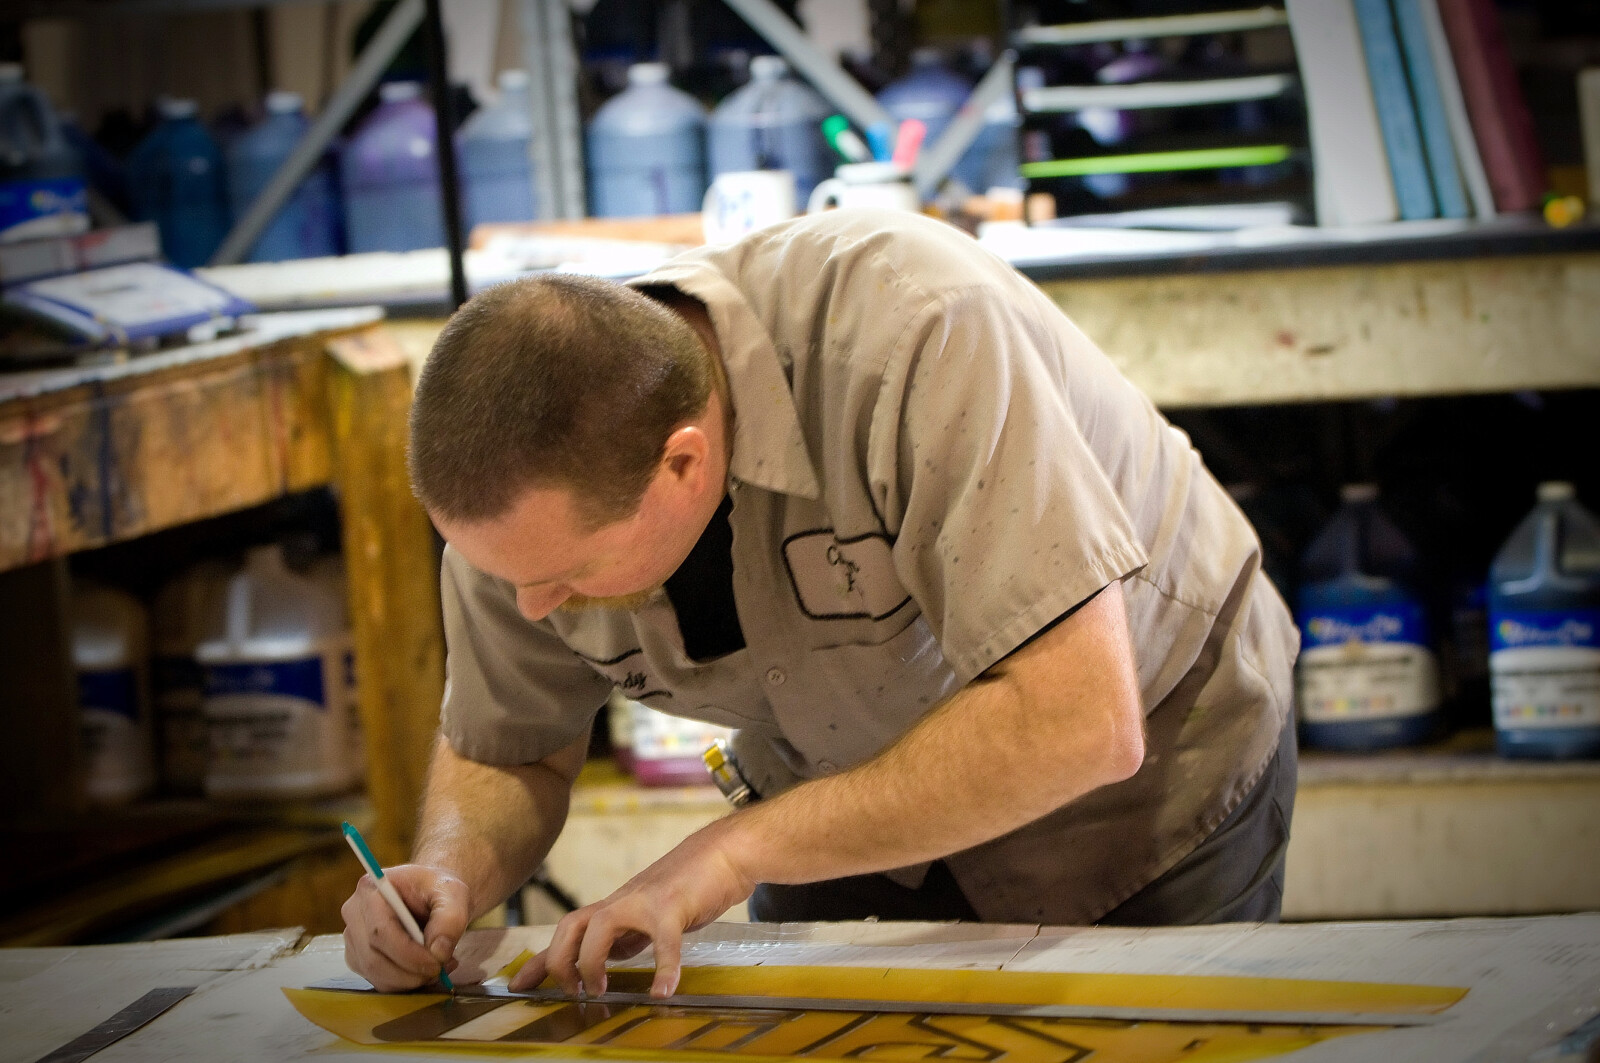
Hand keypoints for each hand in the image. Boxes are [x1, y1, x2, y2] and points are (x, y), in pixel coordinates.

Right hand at [341, 863, 471, 990]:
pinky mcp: (359, 957)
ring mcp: (353, 937)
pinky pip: (379, 981)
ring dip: (410, 981)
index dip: (408, 954)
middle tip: (440, 970)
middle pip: (373, 958)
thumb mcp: (453, 894)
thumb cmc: (437, 889)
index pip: (380, 931)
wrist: (431, 893)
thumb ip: (451, 919)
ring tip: (439, 967)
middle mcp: (354, 913)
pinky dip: (405, 983)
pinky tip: (425, 969)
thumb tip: (437, 953)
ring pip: (375, 974)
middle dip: (410, 973)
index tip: (436, 963)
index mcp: (371, 889)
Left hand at [510, 821, 755, 998]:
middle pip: (571, 925)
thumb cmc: (693, 884)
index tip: (519, 984)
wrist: (726, 852)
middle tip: (572, 992)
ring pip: (602, 925)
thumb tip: (609, 960)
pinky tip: (663, 991)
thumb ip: (629, 936)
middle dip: (560, 961)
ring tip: (601, 991)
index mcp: (617, 906)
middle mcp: (623, 901)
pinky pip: (664, 941)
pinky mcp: (674, 905)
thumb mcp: (651, 916)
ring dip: (594, 962)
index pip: (568, 932)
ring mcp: (646, 901)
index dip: (541, 959)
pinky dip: (662, 969)